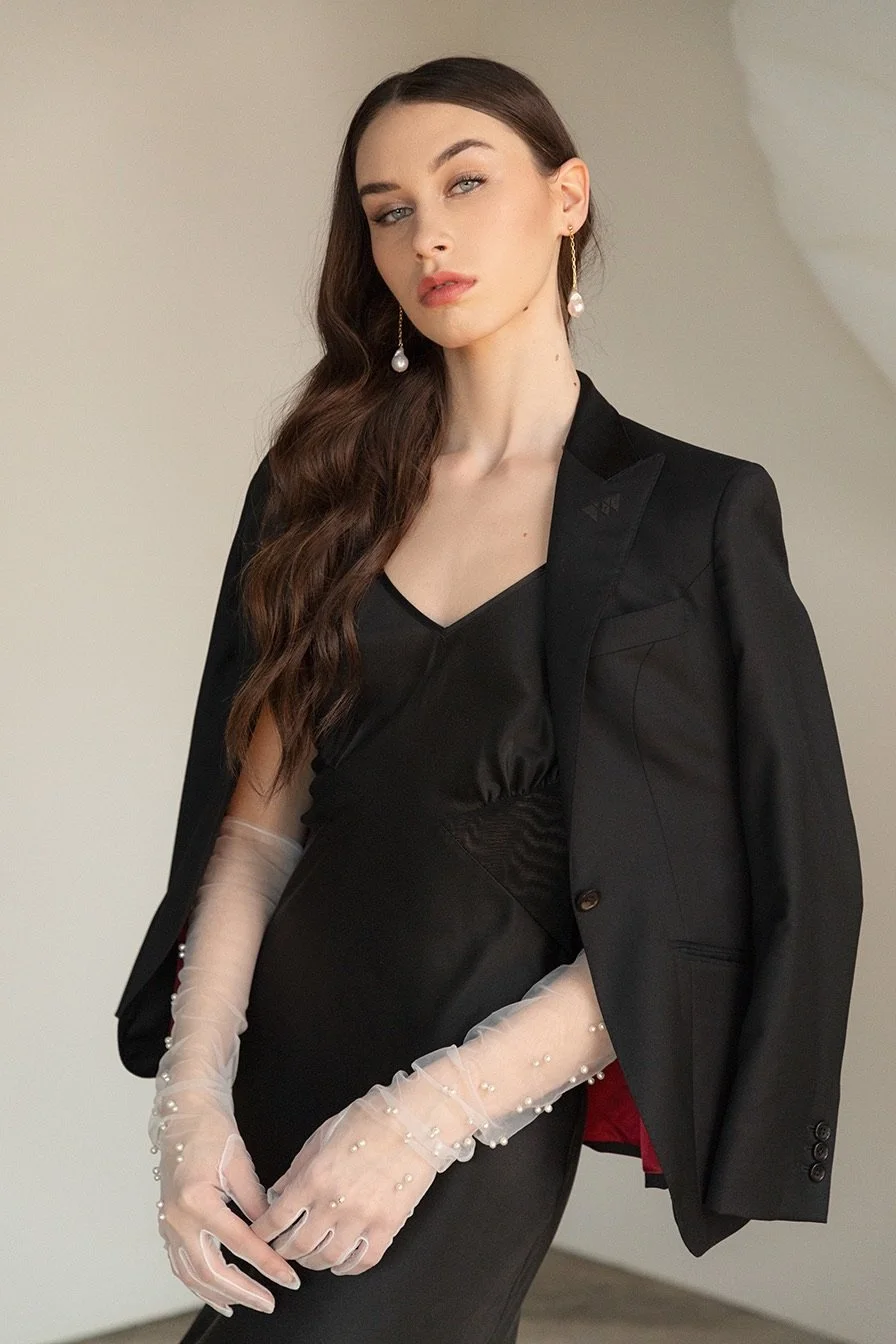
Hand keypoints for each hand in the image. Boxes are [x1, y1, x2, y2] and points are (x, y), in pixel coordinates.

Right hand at [153, 1091, 301, 1315]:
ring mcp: (167, 1225)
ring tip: (246, 1304)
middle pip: (211, 1271)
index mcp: (197, 1201)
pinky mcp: (167, 1225)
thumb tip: (274, 1233)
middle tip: (269, 1302)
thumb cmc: (212, 1132)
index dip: (267, 1264)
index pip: (240, 1244)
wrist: (184, 1115)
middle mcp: (177, 1219)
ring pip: (192, 1275)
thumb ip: (256, 1203)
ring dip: (220, 1294)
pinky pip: (181, 1265)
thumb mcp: (241, 1164)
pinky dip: (199, 1284)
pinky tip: (216, 1293)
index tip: (288, 1278)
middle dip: (243, 1291)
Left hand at [248, 1075, 458, 1274]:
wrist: (416, 1119)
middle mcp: (335, 1203)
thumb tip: (278, 1193)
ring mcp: (363, 1218)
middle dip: (283, 1250)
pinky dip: (348, 1267)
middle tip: (282, 1247)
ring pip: (327, 1259)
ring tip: (311, 1256)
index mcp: (315, 1177)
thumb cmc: (371, 1119)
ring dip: (313, 1261)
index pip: (276, 1219)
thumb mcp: (323, 1135)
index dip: (262, 1232)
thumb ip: (298, 1168)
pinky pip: (363, 1261)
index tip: (259, 1235)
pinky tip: (342, 1261)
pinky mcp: (388, 1226)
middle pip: (297, 1245)